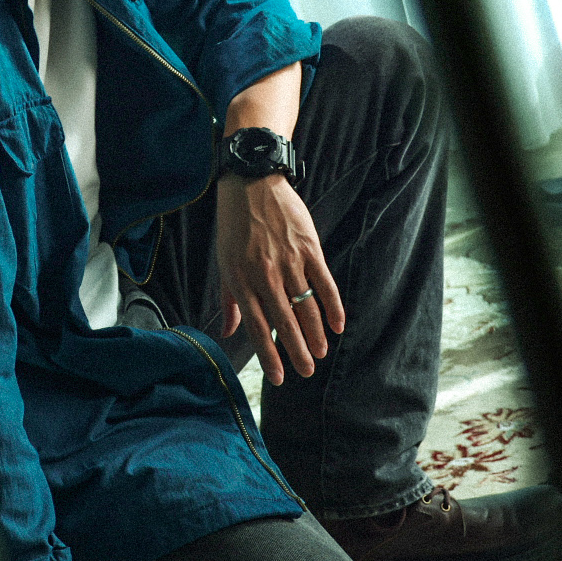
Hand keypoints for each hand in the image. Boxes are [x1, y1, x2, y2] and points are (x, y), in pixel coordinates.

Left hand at [214, 173, 345, 384]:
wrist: (252, 183)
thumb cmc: (234, 226)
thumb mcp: (224, 262)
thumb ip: (229, 300)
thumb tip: (228, 332)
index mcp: (241, 280)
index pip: (257, 327)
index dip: (269, 355)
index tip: (278, 378)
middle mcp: (265, 275)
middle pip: (285, 322)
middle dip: (296, 352)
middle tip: (306, 372)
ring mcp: (289, 261)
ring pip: (306, 307)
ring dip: (315, 334)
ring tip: (320, 354)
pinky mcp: (309, 248)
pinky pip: (324, 283)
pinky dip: (332, 306)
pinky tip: (337, 325)